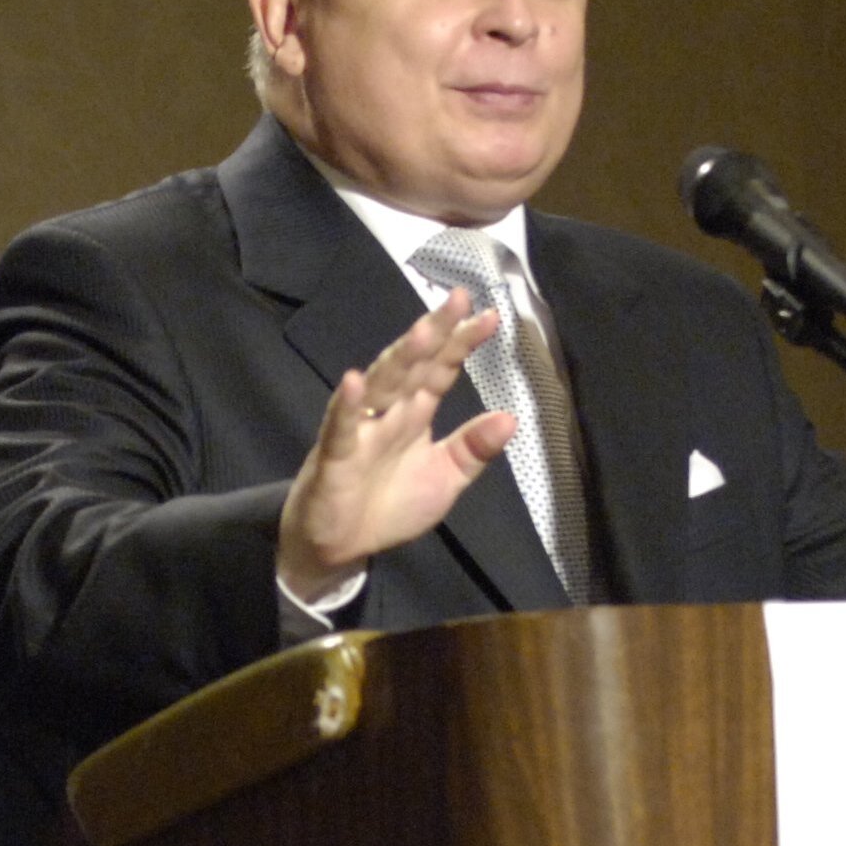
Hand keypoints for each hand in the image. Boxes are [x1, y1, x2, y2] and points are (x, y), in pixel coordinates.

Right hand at [276, 292, 514, 600]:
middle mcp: (389, 411)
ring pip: (381, 385)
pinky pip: (340, 428)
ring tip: (423, 332)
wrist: (340, 547)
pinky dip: (346, 405)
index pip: (442, 369)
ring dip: (399, 359)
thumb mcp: (445, 479)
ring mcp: (360, 429)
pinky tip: (354, 381)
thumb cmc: (390, 507)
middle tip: (458, 298)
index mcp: (416, 413)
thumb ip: (473, 449)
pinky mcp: (334, 456)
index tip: (491, 316)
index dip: (463, 343)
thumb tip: (511, 417)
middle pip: (414, 364)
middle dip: (435, 332)